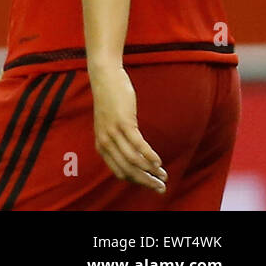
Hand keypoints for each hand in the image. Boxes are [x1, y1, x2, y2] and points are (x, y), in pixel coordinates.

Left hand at [89, 66, 166, 192]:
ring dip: (150, 171)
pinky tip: (158, 161)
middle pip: (128, 170)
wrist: (105, 78)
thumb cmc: (111, 102)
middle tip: (161, 187)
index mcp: (101, 146)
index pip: (120, 172)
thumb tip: (136, 158)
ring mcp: (113, 133)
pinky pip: (138, 145)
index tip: (152, 185)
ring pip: (133, 160)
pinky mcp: (123, 122)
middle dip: (146, 182)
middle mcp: (105, 142)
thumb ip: (118, 141)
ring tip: (163, 174)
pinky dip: (149, 156)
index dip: (137, 182)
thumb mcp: (111, 126)